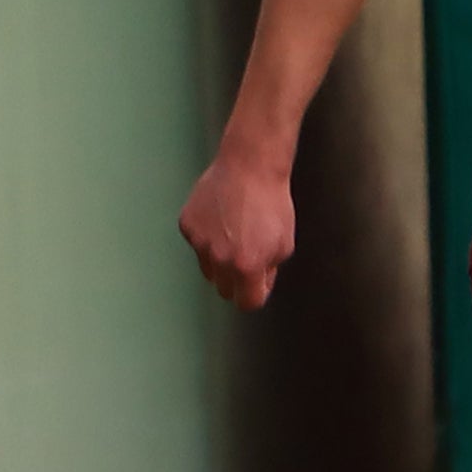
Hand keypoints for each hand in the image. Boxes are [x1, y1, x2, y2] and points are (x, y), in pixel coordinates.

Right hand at [179, 145, 297, 309]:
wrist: (249, 168)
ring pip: (208, 268)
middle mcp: (218, 258)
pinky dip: (208, 237)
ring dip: (221, 260)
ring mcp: (199, 242)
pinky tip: (222, 218)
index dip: (255, 295)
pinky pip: (197, 244)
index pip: (246, 303)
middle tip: (248, 259)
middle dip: (237, 281)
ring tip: (236, 234)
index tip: (258, 287)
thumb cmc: (273, 204)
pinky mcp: (186, 226)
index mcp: (246, 266)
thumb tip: (257, 285)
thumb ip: (269, 270)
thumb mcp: (284, 243)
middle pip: (224, 289)